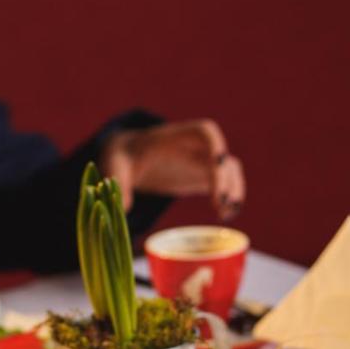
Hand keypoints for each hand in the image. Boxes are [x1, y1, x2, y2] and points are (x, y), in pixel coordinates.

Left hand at [99, 119, 245, 219]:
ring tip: (225, 215)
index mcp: (176, 137)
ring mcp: (202, 162)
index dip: (216, 146)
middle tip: (219, 204)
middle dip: (226, 179)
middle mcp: (195, 148)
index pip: (205, 132)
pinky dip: (230, 199)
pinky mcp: (202, 177)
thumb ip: (118, 182)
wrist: (128, 158)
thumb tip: (124, 208)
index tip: (219, 164)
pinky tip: (224, 216)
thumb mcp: (115, 165)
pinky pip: (226, 185)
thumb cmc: (122, 157)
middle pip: (222, 156)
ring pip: (231, 171)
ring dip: (235, 190)